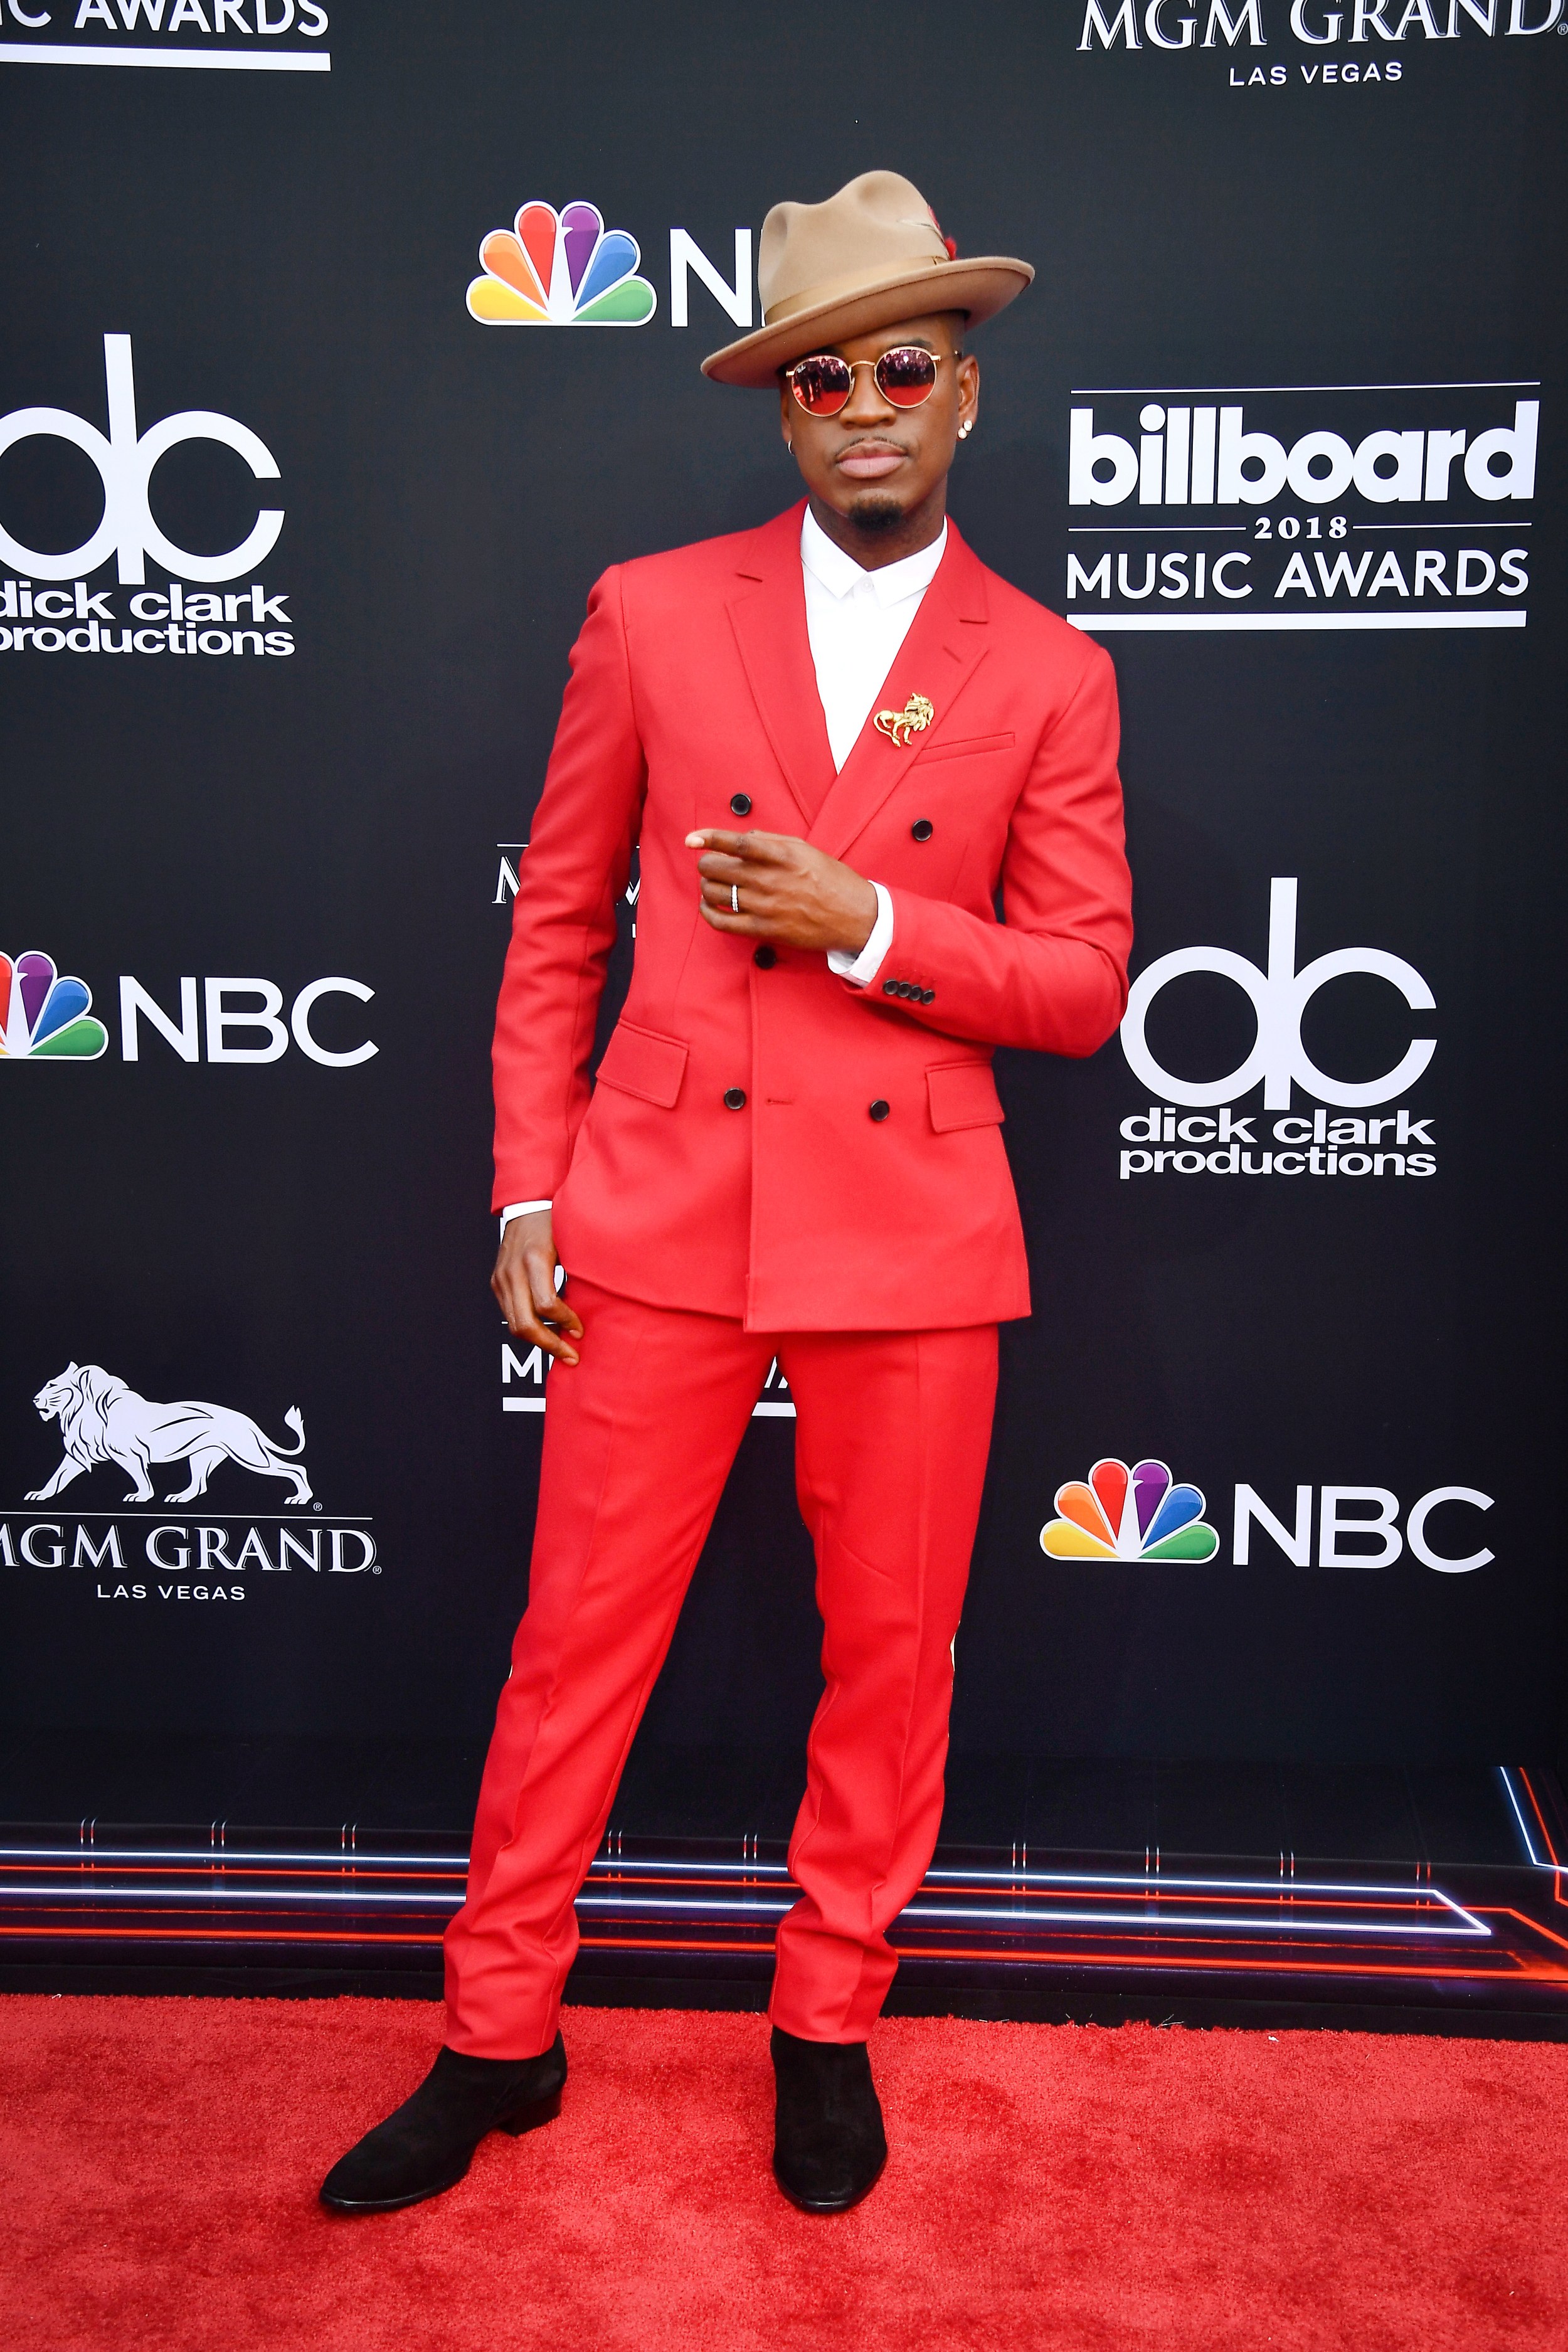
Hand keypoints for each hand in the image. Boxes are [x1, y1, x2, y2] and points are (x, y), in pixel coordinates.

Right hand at [491, 1210, 582, 1366]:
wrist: (527, 1206)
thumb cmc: (555, 1222)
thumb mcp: (571, 1243)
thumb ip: (578, 1273)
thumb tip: (594, 1308)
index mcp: (534, 1259)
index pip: (546, 1305)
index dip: (565, 1322)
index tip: (580, 1330)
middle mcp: (512, 1271)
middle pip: (524, 1323)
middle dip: (549, 1344)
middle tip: (571, 1355)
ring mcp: (501, 1278)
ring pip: (514, 1324)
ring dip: (538, 1341)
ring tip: (561, 1348)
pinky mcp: (496, 1282)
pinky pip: (510, 1314)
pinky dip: (529, 1326)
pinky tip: (548, 1330)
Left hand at [685, 827, 876, 954]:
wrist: (854, 917)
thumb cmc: (832, 880)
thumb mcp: (806, 850)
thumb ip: (772, 840)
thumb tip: (744, 836)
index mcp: (781, 855)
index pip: (735, 842)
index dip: (709, 838)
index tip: (692, 838)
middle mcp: (769, 879)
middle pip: (717, 867)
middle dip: (707, 864)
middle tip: (710, 865)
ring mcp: (764, 905)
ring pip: (715, 892)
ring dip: (707, 886)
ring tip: (711, 885)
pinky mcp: (763, 929)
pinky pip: (722, 921)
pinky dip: (708, 912)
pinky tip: (707, 906)